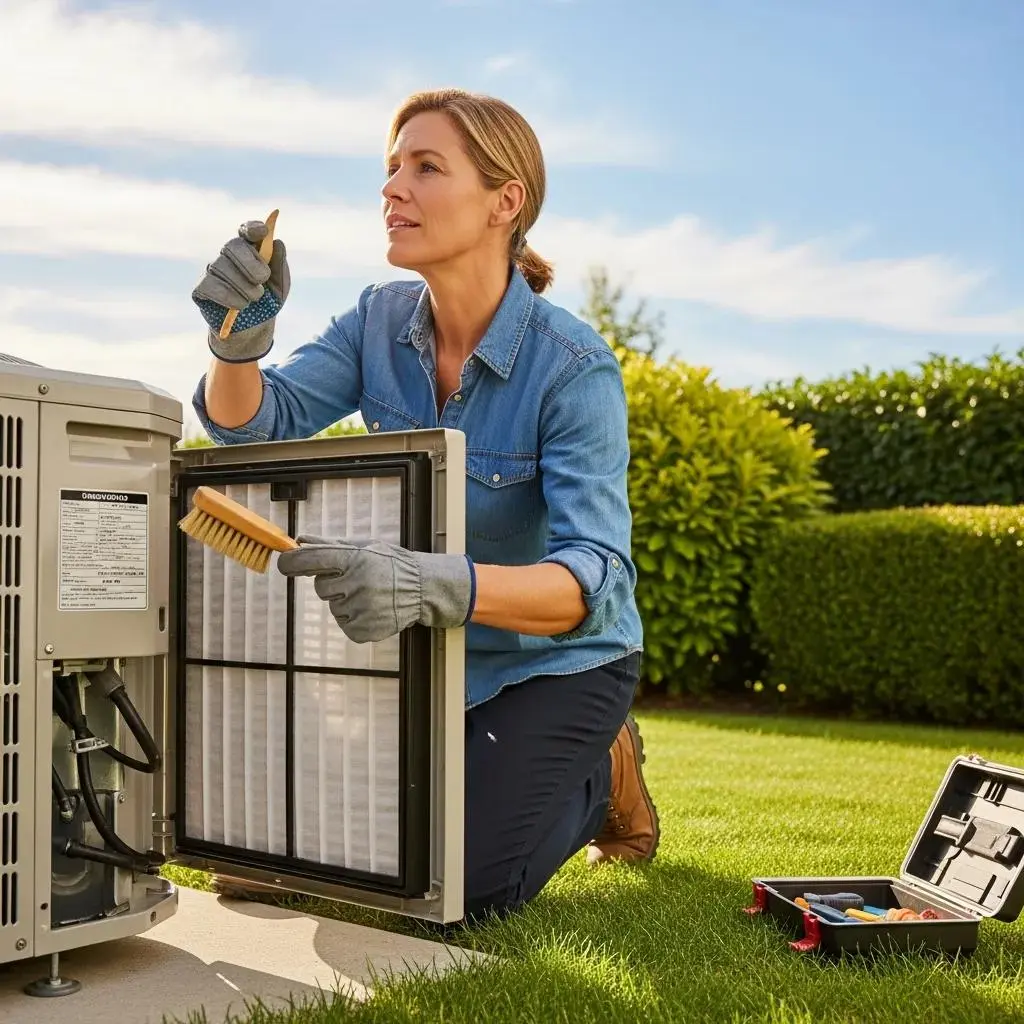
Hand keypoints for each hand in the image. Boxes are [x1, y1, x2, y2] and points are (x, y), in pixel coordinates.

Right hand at [192, 219, 290, 362]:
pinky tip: (241, 305)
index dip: (252, 228)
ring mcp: (213, 271)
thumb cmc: (267, 304)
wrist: (253, 332)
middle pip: (232, 246)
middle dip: (251, 263)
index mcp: (249, 251)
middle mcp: (228, 257)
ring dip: (244, 286)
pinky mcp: (201, 289)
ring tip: (255, 299)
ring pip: (223, 267)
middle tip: (262, 280)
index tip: (263, 232)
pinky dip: (230, 297)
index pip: (246, 231)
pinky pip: (212, 286)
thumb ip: (279, 266)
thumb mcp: (279, 286)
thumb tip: (278, 243)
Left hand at [277, 537, 474, 643]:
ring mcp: (360, 608)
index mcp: (354, 558)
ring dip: (346, 602)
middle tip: (358, 580)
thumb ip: (330, 544)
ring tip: (371, 595)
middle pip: (321, 588)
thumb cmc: (392, 564)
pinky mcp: (364, 630)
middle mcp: (356, 583)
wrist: (423, 589)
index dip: (291, 563)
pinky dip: (355, 619)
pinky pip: (345, 624)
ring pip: (334, 607)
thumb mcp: (365, 546)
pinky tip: (373, 609)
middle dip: (334, 584)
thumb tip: (299, 539)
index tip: (285, 564)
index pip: (309, 560)